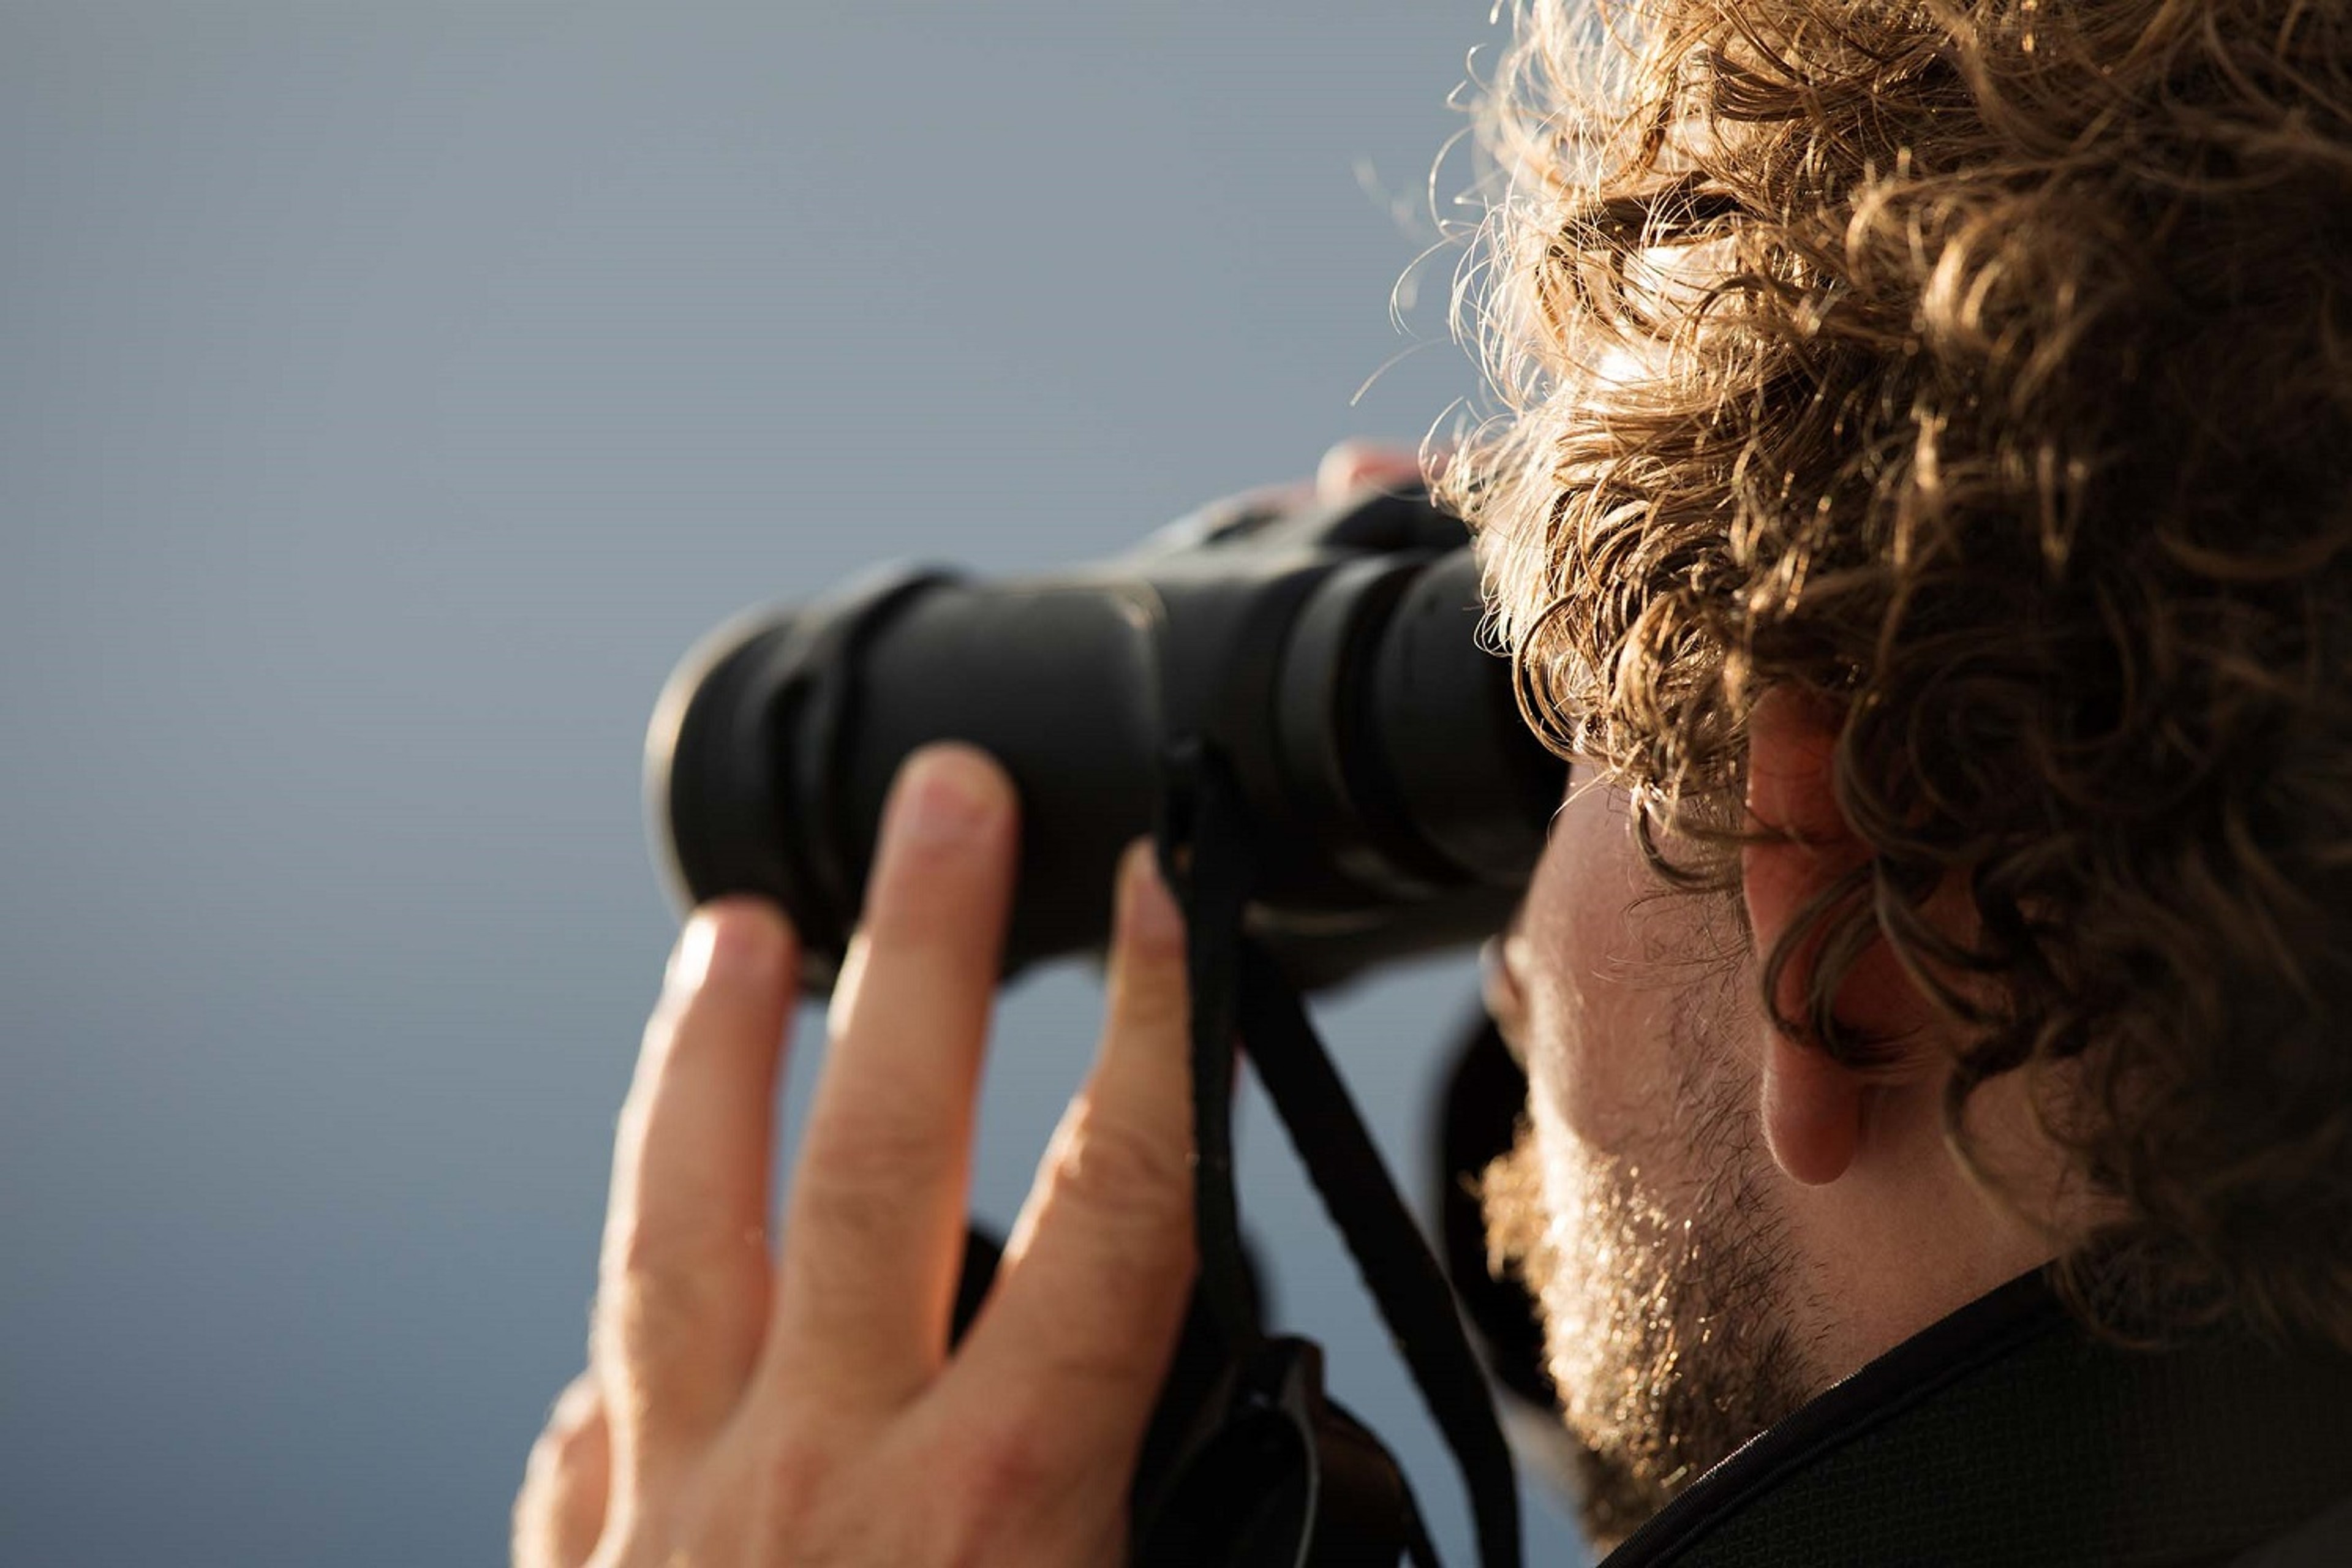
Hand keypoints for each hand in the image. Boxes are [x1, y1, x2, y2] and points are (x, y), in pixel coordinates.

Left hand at [513, 744, 1197, 1567]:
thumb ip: (1208, 1532)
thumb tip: (1275, 1481)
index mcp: (996, 1512)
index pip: (1107, 1211)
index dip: (1155, 1033)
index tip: (1166, 893)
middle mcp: (822, 1482)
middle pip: (876, 1157)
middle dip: (921, 952)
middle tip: (945, 798)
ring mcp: (679, 1523)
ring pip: (683, 1242)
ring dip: (709, 1065)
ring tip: (728, 933)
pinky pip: (590, 1432)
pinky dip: (623, 1350)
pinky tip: (632, 1300)